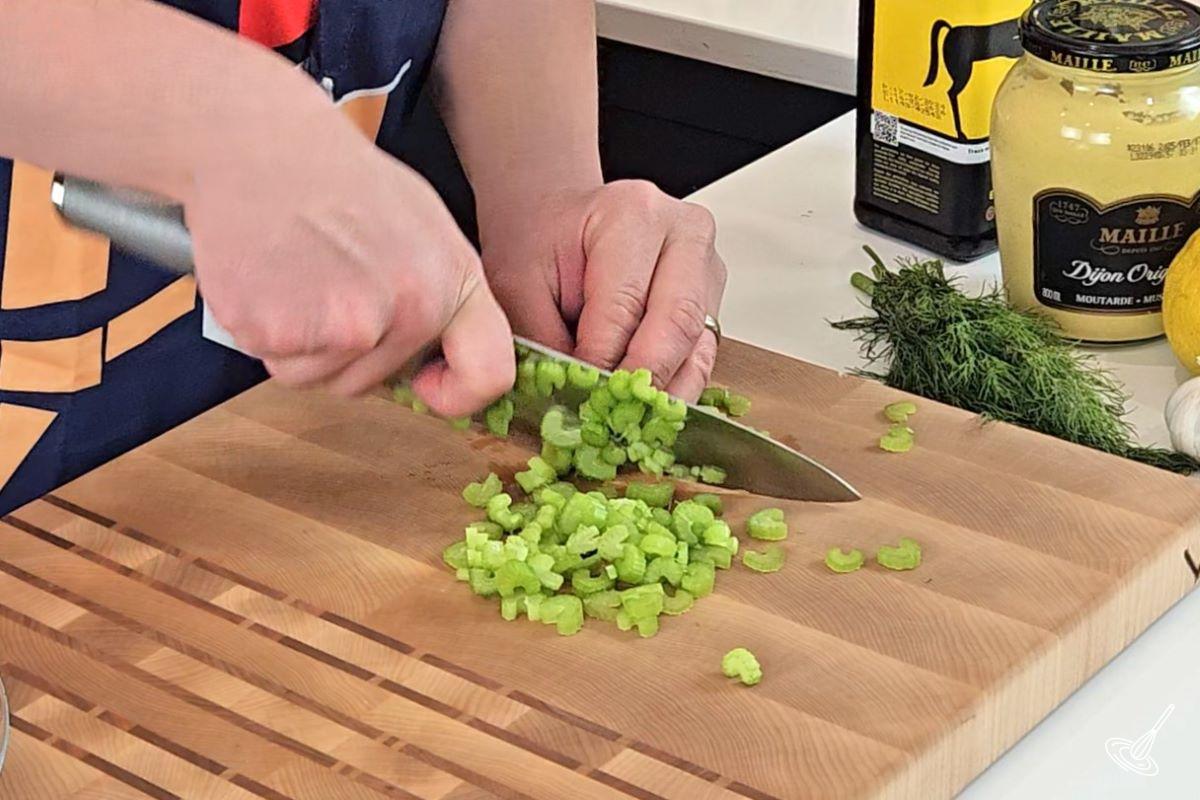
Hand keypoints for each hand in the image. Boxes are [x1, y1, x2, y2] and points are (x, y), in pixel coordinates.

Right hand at [186, 109, 513, 415]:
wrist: (258, 141)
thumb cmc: (335, 178)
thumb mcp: (422, 226)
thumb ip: (437, 293)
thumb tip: (437, 359)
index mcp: (456, 280)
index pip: (488, 373)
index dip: (457, 394)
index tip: (426, 383)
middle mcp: (411, 309)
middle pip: (373, 383)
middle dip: (344, 350)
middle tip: (322, 281)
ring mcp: (347, 326)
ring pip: (318, 379)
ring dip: (299, 343)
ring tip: (294, 272)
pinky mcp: (283, 333)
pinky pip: (275, 361)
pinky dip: (261, 331)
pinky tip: (265, 277)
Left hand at [479, 180, 726, 400]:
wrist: (556, 218)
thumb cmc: (539, 240)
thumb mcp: (517, 282)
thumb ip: (543, 339)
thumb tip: (573, 398)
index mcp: (633, 214)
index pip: (625, 305)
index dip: (603, 362)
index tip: (582, 401)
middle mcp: (684, 235)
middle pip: (677, 324)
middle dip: (643, 382)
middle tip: (613, 420)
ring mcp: (706, 267)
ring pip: (698, 347)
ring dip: (666, 394)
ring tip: (631, 426)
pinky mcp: (710, 300)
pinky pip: (701, 356)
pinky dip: (676, 389)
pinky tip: (648, 413)